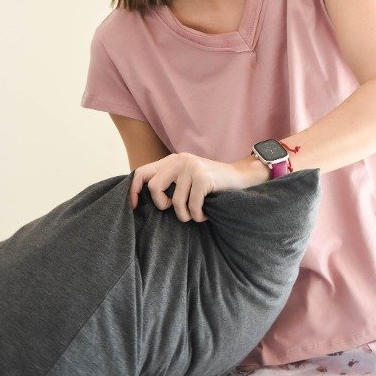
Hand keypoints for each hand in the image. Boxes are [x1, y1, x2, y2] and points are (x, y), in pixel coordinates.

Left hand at [129, 151, 268, 221]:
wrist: (241, 177)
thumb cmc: (212, 184)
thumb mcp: (186, 178)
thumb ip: (168, 182)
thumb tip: (143, 200)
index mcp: (171, 160)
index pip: (141, 172)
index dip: (134, 191)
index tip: (134, 208)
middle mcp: (179, 160)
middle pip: (154, 187)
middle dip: (162, 205)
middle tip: (176, 209)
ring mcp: (192, 167)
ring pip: (175, 201)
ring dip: (185, 215)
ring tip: (196, 214)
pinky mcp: (203, 177)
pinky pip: (192, 206)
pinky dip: (198, 215)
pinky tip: (205, 214)